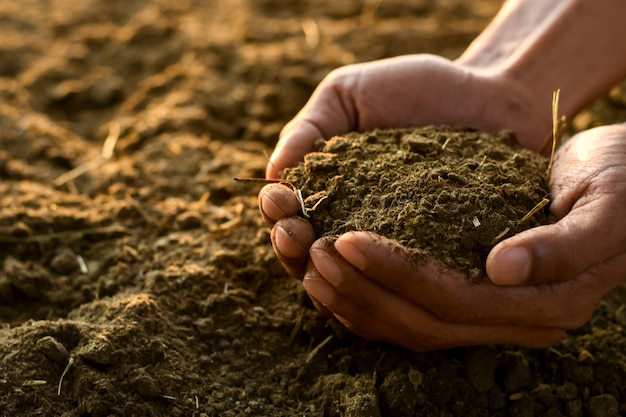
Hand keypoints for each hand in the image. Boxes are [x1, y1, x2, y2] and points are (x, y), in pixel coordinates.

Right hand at [261, 54, 552, 280]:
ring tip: (322, 256)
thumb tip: (271, 172)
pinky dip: (377, 293)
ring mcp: (390, 251)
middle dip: (291, 246)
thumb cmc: (415, 90)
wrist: (492, 98)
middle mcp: (351, 227)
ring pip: (345, 281)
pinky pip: (398, 290)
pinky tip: (368, 285)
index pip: (288, 212)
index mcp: (326, 191)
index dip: (277, 211)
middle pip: (307, 254)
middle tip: (295, 233)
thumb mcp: (349, 94)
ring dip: (325, 275)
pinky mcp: (431, 268)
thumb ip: (308, 128)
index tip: (281, 200)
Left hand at [298, 124, 625, 349]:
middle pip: (422, 322)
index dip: (396, 273)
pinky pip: (413, 312)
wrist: (625, 178)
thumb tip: (500, 270)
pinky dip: (371, 297)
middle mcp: (515, 319)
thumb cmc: (621, 183)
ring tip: (310, 262)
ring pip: (411, 325)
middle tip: (313, 251)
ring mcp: (493, 314)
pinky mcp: (475, 297)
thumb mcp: (607, 205)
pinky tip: (336, 273)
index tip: (347, 237)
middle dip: (362, 290)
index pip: (454, 300)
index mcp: (547, 304)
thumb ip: (562, 245)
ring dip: (356, 299)